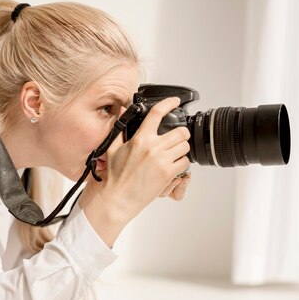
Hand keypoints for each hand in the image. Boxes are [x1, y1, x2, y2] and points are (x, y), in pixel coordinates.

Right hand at [81, 97, 190, 226]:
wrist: (118, 197)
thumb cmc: (115, 176)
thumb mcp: (113, 148)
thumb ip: (120, 127)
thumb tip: (122, 110)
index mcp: (140, 139)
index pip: (157, 113)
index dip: (169, 103)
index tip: (175, 101)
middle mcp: (153, 148)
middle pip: (180, 132)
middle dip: (181, 133)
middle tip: (177, 137)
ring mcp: (162, 161)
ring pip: (185, 146)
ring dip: (182, 148)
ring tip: (174, 153)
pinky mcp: (168, 174)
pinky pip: (185, 162)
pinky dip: (182, 163)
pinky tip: (173, 165)